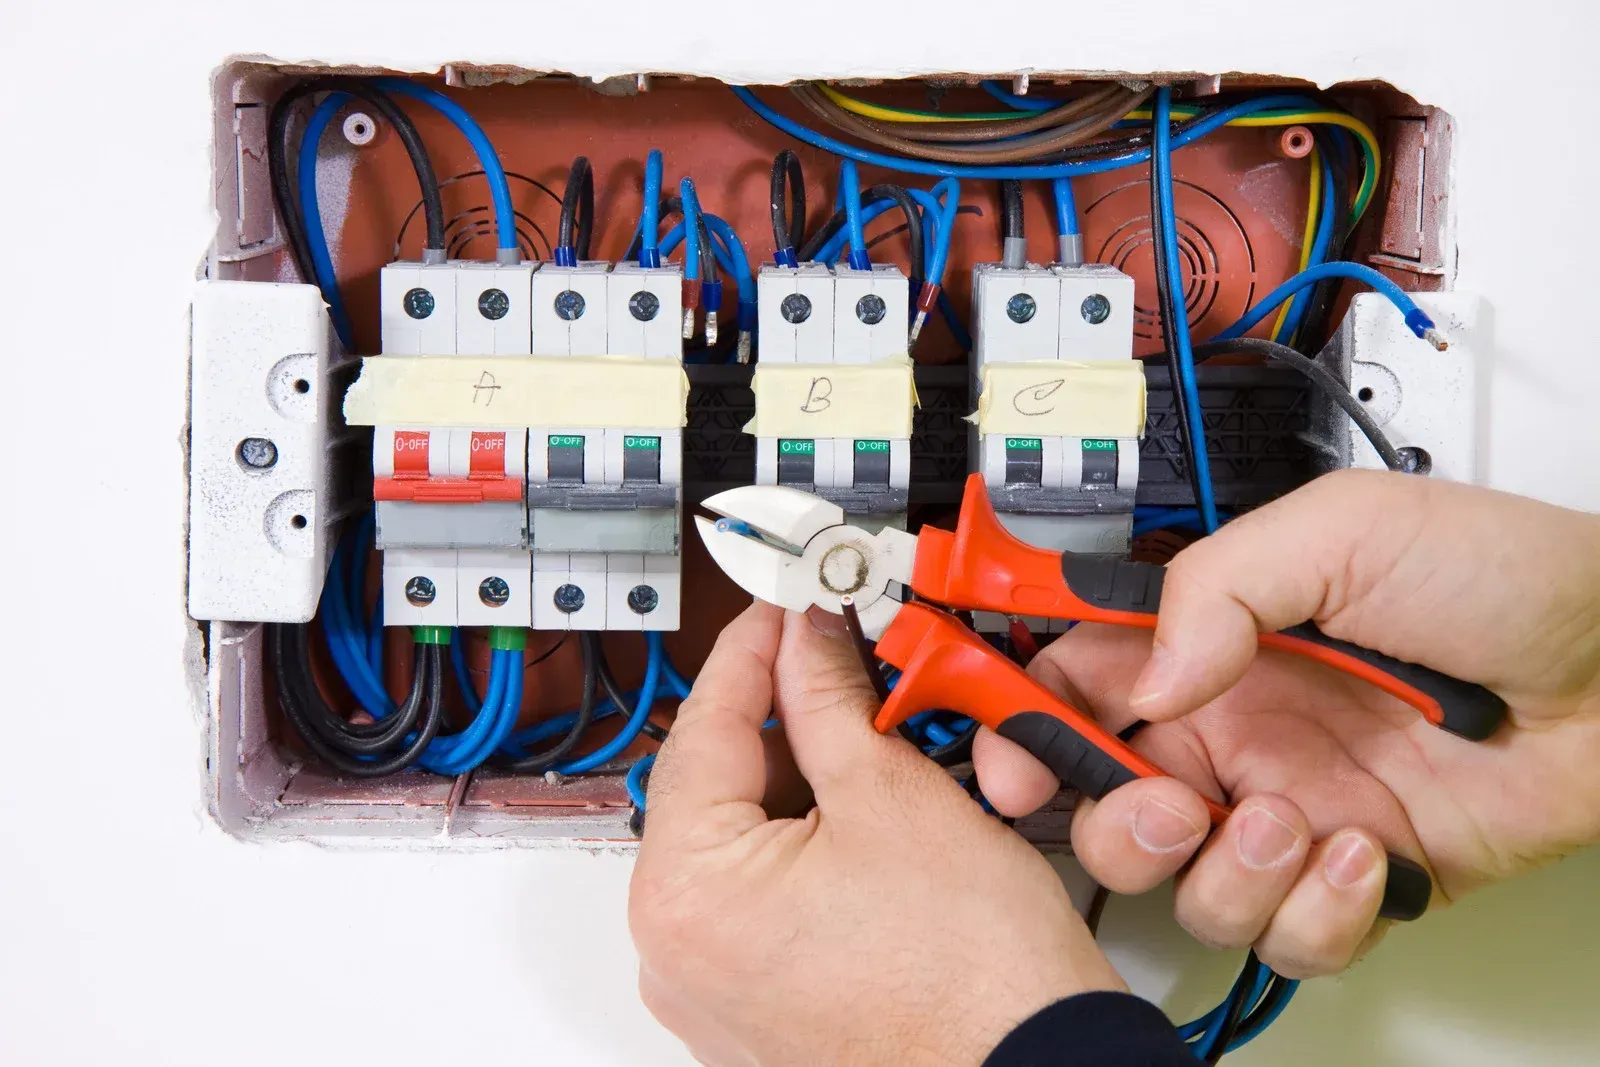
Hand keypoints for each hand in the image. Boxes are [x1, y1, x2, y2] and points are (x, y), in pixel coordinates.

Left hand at [630, 603, 1123, 1066]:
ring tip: (871, 742)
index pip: (703, 727)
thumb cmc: (974, 982)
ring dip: (803, 784)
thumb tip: (808, 640)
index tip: (782, 604)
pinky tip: (865, 820)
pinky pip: (767, 904)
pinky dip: (809, 850)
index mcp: (684, 894)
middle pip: (718, 789)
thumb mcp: (893, 796)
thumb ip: (829, 699)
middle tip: (836, 661)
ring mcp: (716, 994)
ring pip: (747, 846)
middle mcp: (677, 956)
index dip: (753, 648)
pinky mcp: (760, 1018)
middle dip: (782, 719)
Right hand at [973, 469, 1599, 978]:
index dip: (1015, 708)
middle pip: (1098, 798)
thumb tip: (1143, 674)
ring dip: (1218, 870)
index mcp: (1209, 639)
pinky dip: (1309, 914)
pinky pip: (1282, 936)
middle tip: (1158, 797)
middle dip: (1106, 816)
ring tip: (1289, 820)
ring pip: (1176, 883)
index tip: (993, 734)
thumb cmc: (1503, 577)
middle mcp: (1232, 728)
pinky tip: (1357, 854)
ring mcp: (1284, 807)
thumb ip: (1218, 583)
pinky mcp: (1347, 878)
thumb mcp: (1344, 529)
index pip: (1070, 675)